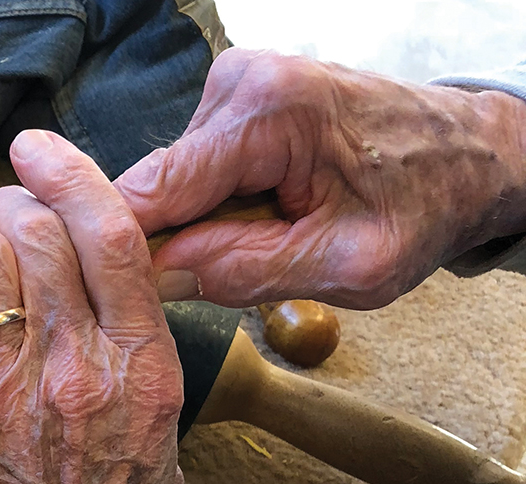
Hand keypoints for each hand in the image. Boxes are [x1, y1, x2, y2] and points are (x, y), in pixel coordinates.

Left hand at [0, 131, 183, 483]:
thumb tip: (103, 288)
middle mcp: (76, 365)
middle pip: (42, 237)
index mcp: (139, 367)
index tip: (47, 154)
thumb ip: (136, 355)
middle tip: (5, 212)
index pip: (111, 238)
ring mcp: (7, 387)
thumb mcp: (159, 434)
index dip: (75, 178)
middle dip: (18, 204)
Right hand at [116, 49, 525, 309]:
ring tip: (271, 235)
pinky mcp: (234, 99)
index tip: (120, 297)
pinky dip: (220, 204)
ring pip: (175, 182)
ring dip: (206, 224)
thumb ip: (247, 272)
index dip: (127, 247)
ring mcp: (233, 84)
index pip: (156, 188)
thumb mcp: (348, 266)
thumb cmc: (423, 204)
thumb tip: (157, 276)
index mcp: (269, 113)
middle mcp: (240, 82)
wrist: (469, 155)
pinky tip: (267, 212)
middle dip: (183, 239)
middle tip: (239, 272)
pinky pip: (196, 170)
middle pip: (161, 185)